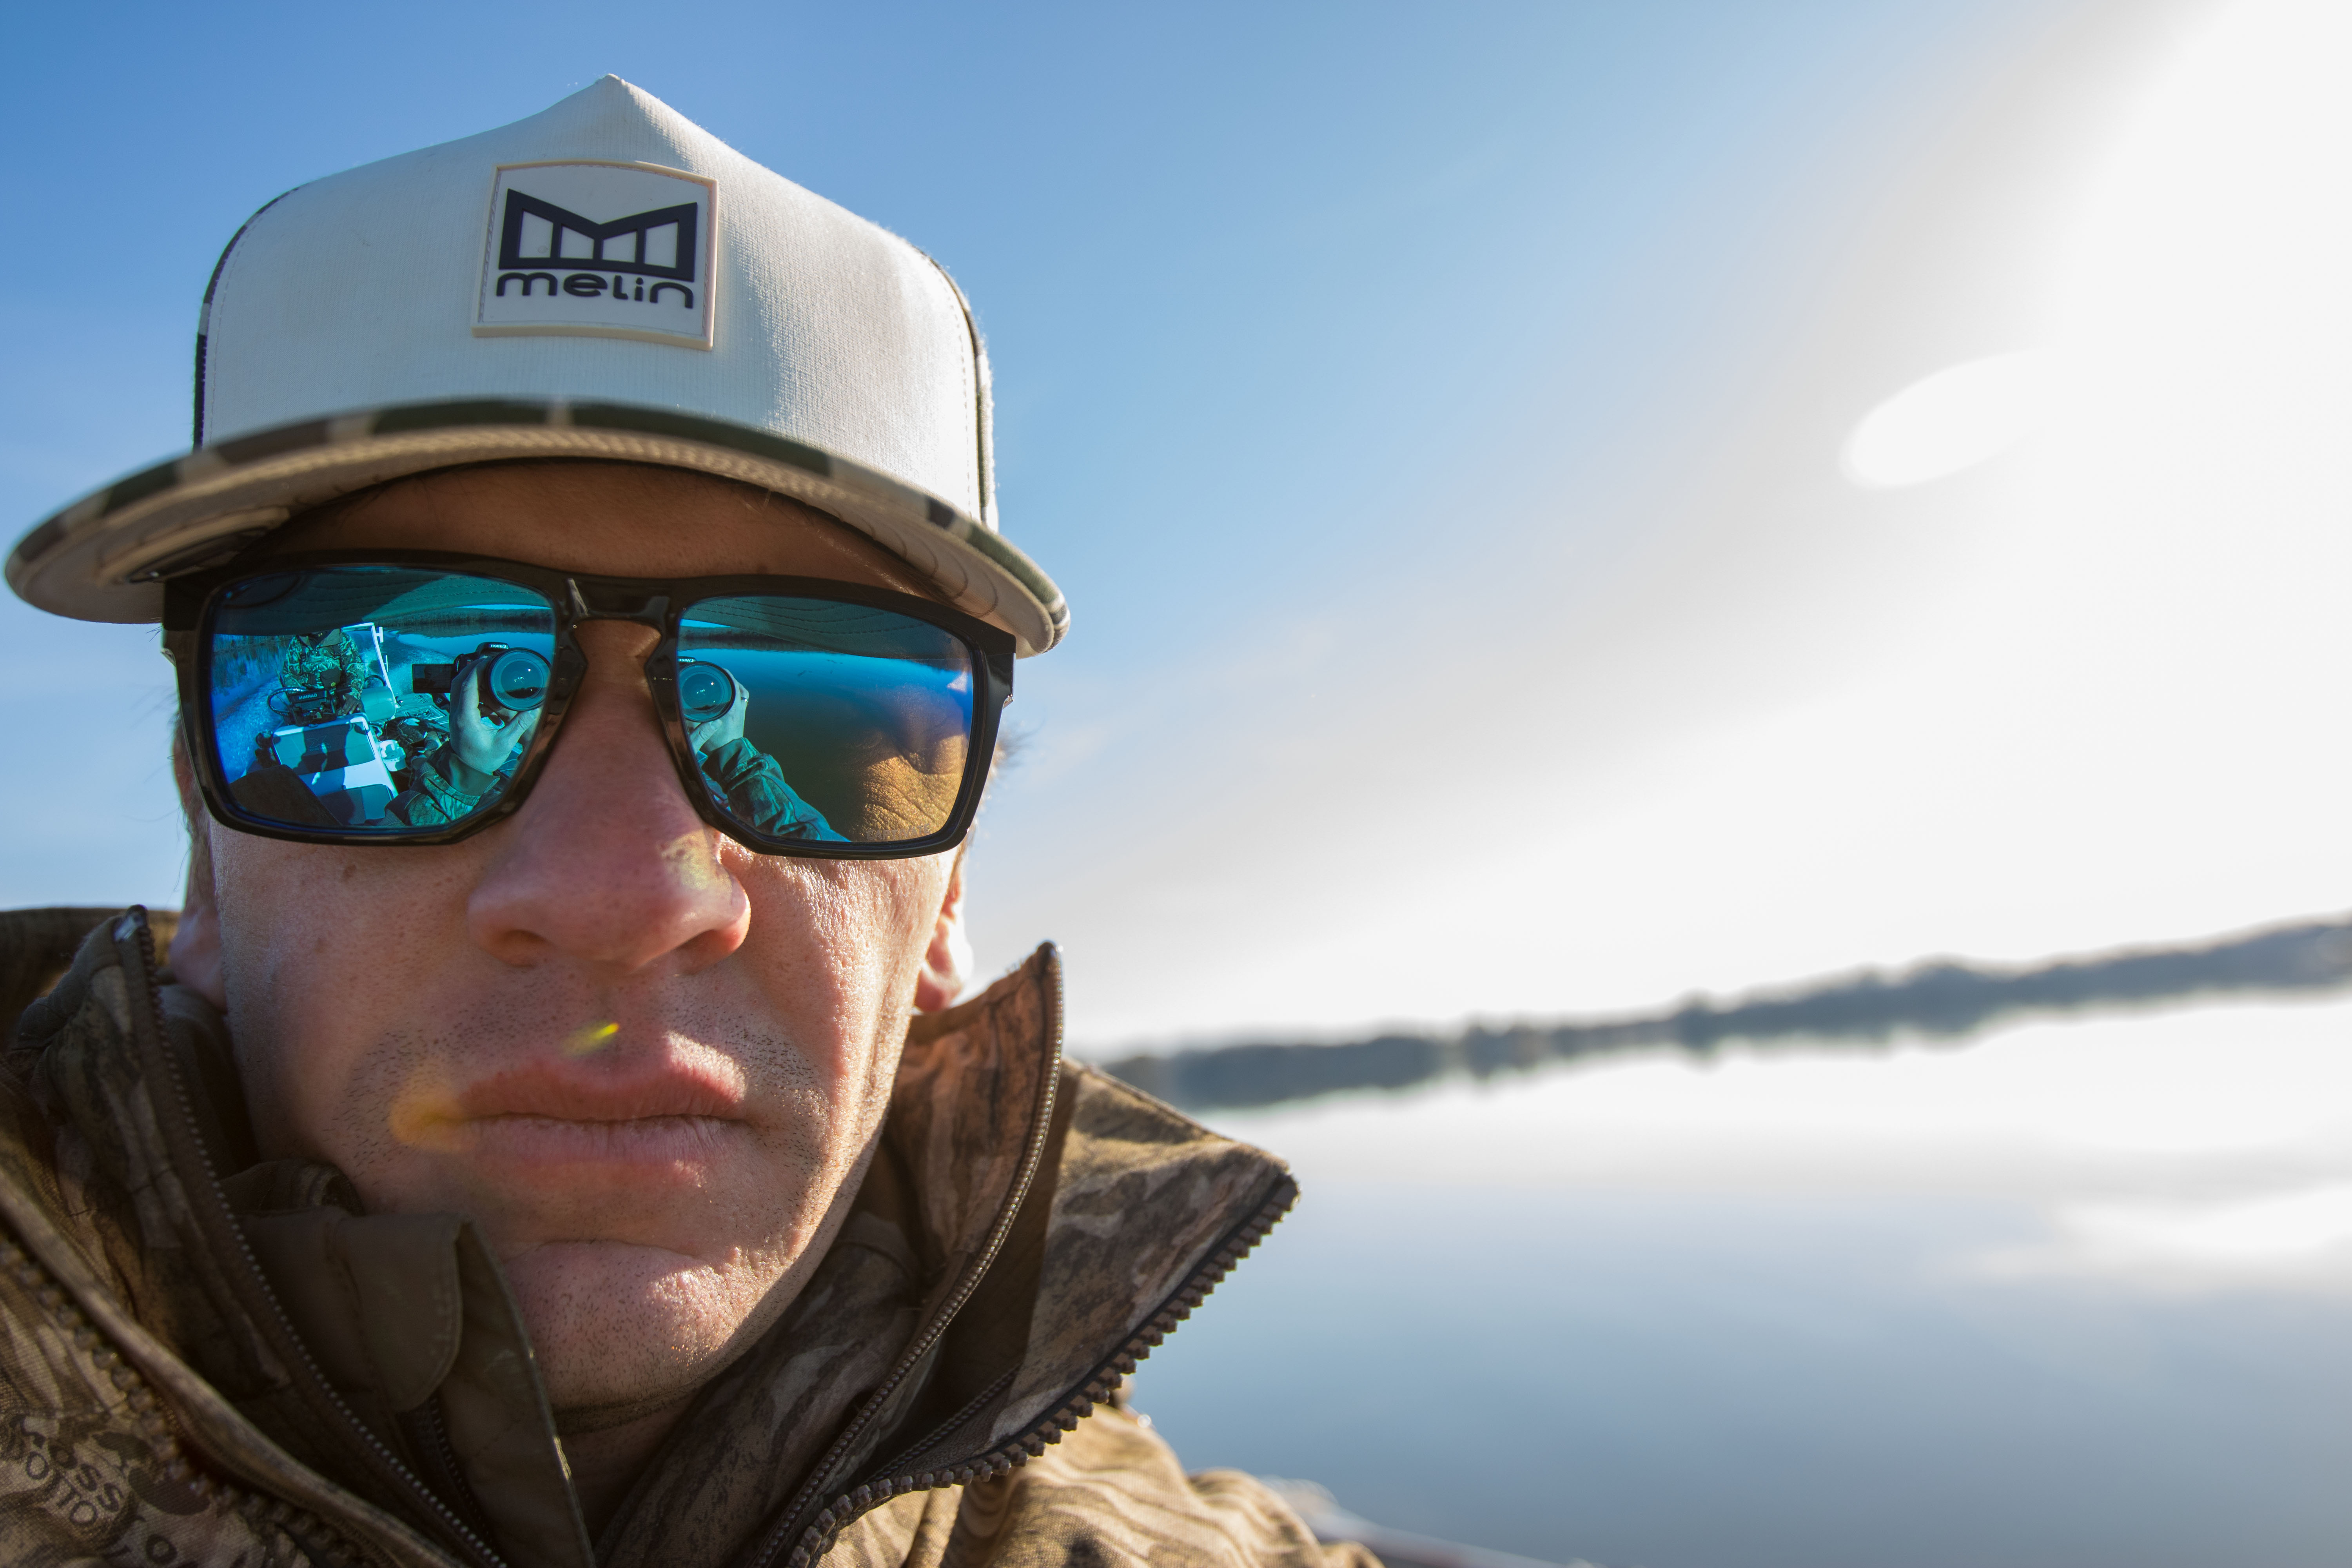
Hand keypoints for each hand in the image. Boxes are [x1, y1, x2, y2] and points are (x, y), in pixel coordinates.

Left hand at [447, 661, 539, 789]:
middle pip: (459, 681)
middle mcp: (457, 713)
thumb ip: (518, 725)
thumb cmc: (481, 760)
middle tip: (488, 660)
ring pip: (459, 687)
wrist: (465, 771)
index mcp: (465, 717)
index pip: (467, 685)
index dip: (476, 669)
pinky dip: (473, 689)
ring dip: (472, 677)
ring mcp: (455, 714)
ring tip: (489, 672)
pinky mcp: (458, 717)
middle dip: (473, 668)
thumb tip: (534, 710)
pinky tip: (488, 692)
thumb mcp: (504, 744)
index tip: (488, 660)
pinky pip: (463, 696)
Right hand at [687, 677, 749, 757]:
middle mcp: (738, 709)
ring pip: (742, 694)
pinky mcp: (741, 717)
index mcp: (731, 709)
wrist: (728, 755)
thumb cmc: (715, 744)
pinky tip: (730, 694)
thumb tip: (678, 709)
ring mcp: (741, 713)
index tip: (720, 669)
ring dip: (735, 687)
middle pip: (738, 688)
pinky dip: (737, 695)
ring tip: (726, 682)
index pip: (733, 686)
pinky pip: (742, 701)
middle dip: (730, 679)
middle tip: (721, 674)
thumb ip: (688, 719)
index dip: (726, 675)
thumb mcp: (698, 729)